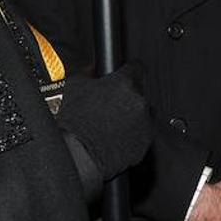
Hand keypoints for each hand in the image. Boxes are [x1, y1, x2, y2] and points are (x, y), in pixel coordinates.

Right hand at [55, 64, 150, 180]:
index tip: (128, 74)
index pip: (135, 68)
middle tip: (110, 107)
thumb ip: (89, 73)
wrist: (79, 152)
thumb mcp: (74, 86)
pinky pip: (142, 133)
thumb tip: (93, 69)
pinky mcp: (145, 141)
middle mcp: (138, 100)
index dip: (129, 71)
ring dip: (130, 116)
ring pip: (141, 114)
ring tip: (111, 124)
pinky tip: (115, 136)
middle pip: (138, 93)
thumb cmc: (76, 123)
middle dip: (126, 98)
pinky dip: (132, 133)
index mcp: (123, 83)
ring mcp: (144, 121)